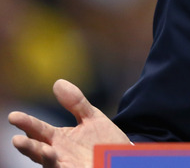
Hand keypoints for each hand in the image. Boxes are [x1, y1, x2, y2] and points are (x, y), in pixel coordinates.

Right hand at [8, 79, 130, 167]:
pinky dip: (53, 164)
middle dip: (26, 145)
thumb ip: (76, 103)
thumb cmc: (104, 140)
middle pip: (37, 148)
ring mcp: (64, 164)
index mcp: (58, 138)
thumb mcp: (92, 118)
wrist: (122, 158)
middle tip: (16, 139)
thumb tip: (58, 82)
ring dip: (38, 156)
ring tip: (27, 147)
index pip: (38, 130)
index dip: (26, 123)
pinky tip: (50, 154)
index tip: (13, 116)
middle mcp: (58, 153)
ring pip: (46, 162)